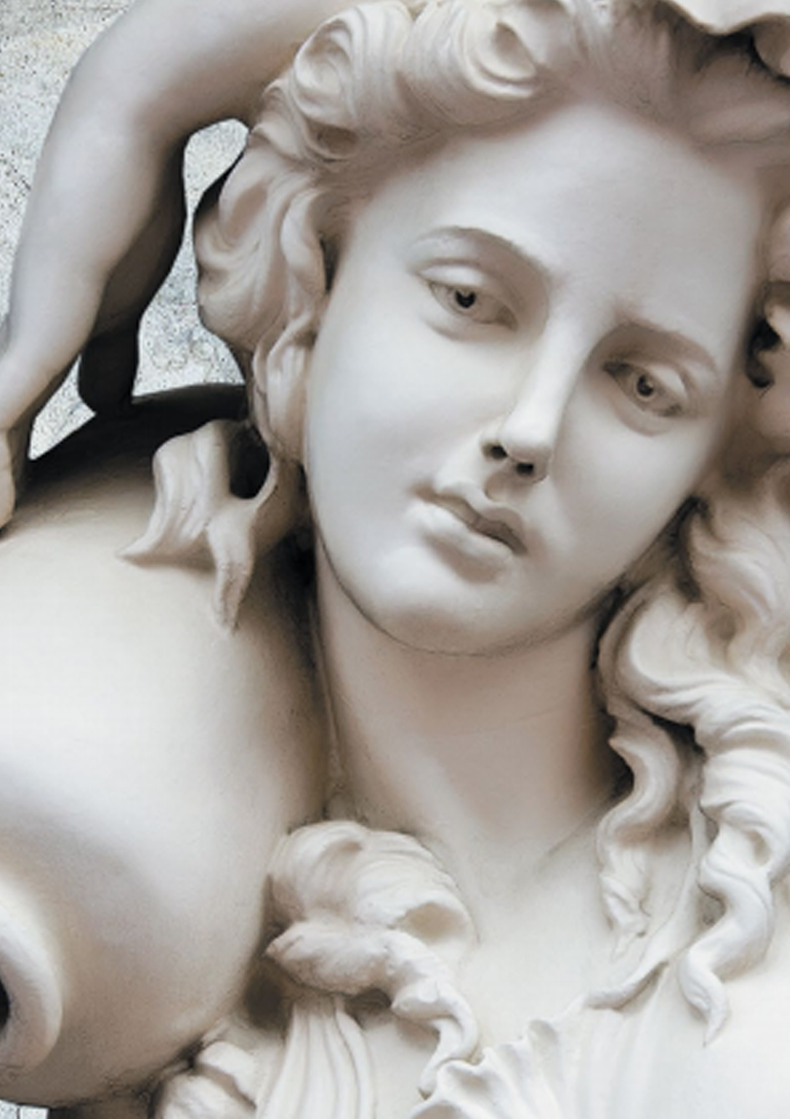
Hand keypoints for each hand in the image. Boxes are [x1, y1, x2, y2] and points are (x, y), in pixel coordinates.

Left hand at [0, 0, 364, 525]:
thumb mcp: (142, 287)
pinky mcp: (40, 324)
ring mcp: (31, 325)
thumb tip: (119, 382)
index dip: (19, 443)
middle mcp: (35, 326)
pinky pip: (6, 405)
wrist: (135, 118)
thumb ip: (125, 335)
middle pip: (7, 414)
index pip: (32, 395)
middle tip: (2, 518)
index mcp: (62, 323)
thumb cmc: (149, 186)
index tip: (18, 485)